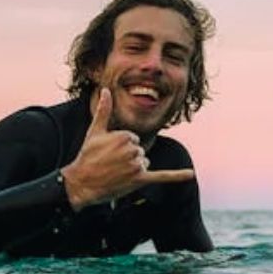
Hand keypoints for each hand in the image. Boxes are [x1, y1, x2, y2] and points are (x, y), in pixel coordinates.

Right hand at [62, 86, 194, 209]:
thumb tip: (106, 90)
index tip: (108, 152)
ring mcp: (136, 165)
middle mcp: (133, 150)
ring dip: (133, 169)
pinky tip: (190, 175)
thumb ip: (104, 110)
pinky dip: (177, 176)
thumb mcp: (95, 131)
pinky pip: (162, 176)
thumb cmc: (87, 155)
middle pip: (139, 151)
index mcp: (125, 136)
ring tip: (116, 173)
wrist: (82, 183)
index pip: (133, 139)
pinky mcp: (139, 180)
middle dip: (127, 158)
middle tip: (110, 164)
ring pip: (144, 163)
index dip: (120, 146)